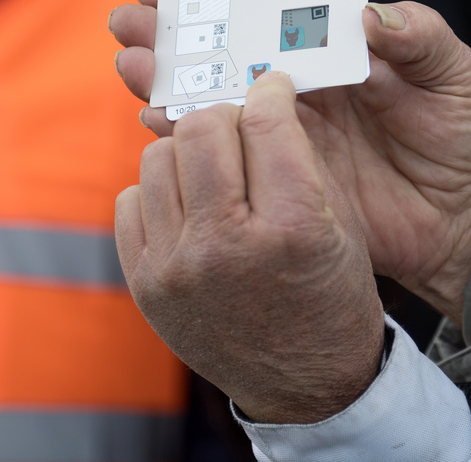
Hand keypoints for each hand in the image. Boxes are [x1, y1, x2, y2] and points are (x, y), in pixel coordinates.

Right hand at [111, 0, 470, 320]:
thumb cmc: (463, 138)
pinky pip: (226, 157)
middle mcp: (296, 91)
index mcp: (330, 55)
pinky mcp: (281, 181)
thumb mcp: (453, 77)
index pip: (263, 17)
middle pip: (223, 55)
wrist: (467, 222)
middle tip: (124, 23)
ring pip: (212, 102)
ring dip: (167, 83)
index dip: (213, 4)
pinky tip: (155, 122)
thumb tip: (371, 16)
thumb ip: (420, 38)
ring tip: (129, 65)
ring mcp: (284, 137)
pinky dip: (188, 139)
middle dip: (171, 38)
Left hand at [115, 72, 384, 423]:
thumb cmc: (330, 290)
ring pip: (159, 156)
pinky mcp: (145, 286)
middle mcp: (226, 248)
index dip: (270, 92)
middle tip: (242, 131)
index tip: (271, 88)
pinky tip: (191, 211)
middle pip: (202, 129)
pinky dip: (161, 195)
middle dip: (227, 119)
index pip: (265, 121)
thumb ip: (298, 153)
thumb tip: (256, 93)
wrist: (306, 382)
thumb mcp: (338, 219)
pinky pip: (131, 200)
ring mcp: (176, 269)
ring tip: (216, 175)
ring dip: (190, 154)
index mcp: (292, 227)